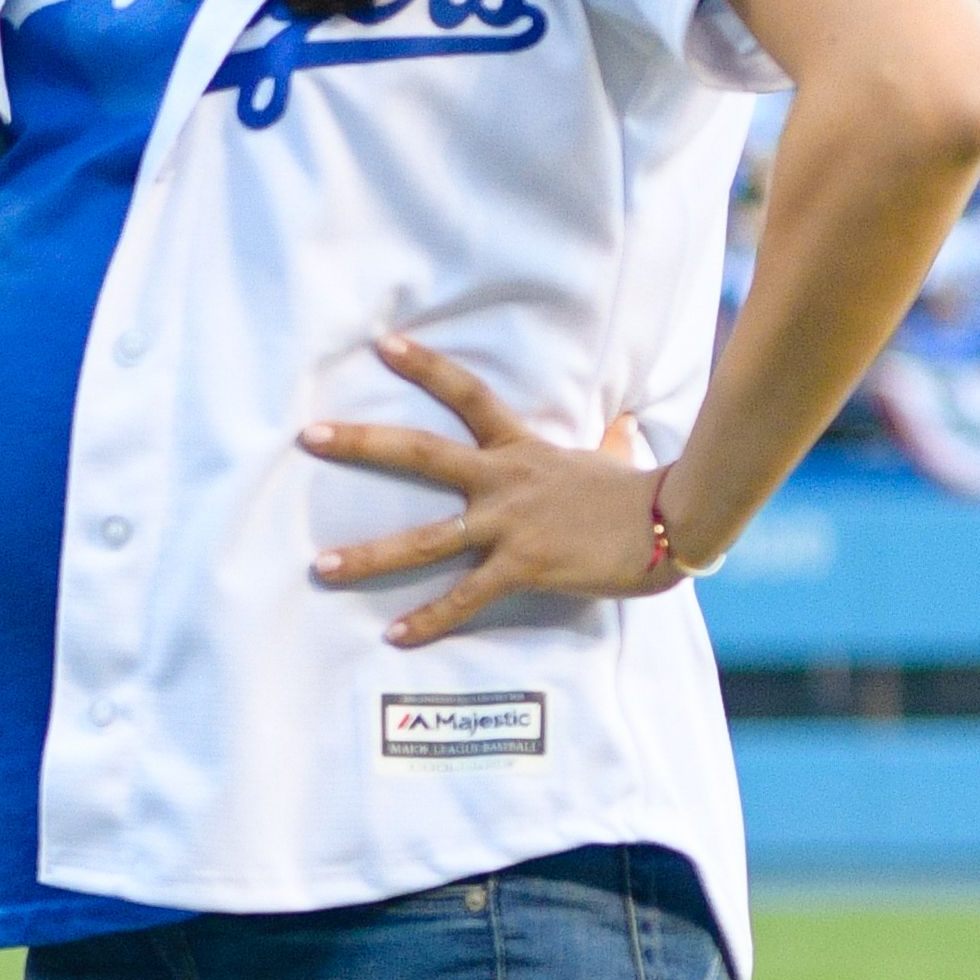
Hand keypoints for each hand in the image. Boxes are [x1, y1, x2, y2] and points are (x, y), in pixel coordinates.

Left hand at [300, 335, 678, 647]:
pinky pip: (465, 599)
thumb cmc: (640, 492)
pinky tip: (393, 635)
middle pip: (419, 453)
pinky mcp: (522, 567)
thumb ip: (605, 441)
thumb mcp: (613, 456)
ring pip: (424, 540)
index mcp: (519, 448)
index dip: (425, 366)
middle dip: (361, 443)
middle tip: (309, 435)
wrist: (669, 524)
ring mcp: (508, 525)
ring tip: (321, 567)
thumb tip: (625, 425)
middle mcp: (503, 479)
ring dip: (369, 555)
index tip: (383, 344)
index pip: (466, 394)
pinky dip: (429, 620)